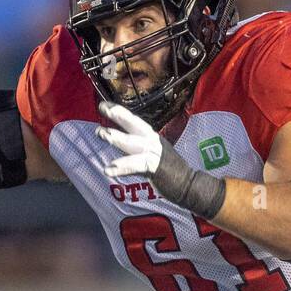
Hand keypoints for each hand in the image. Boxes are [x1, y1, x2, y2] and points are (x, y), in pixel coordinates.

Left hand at [95, 101, 224, 218]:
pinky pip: (136, 165)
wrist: (189, 185)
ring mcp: (155, 153)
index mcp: (152, 137)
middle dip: (118, 115)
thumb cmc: (168, 172)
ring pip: (133, 143)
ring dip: (117, 137)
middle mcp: (153, 141)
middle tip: (102, 107)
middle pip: (134, 124)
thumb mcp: (149, 156)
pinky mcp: (156, 167)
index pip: (134, 121)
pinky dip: (123, 166)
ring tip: (101, 133)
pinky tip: (108, 169)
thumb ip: (134, 149)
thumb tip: (117, 142)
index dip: (119, 112)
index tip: (104, 105)